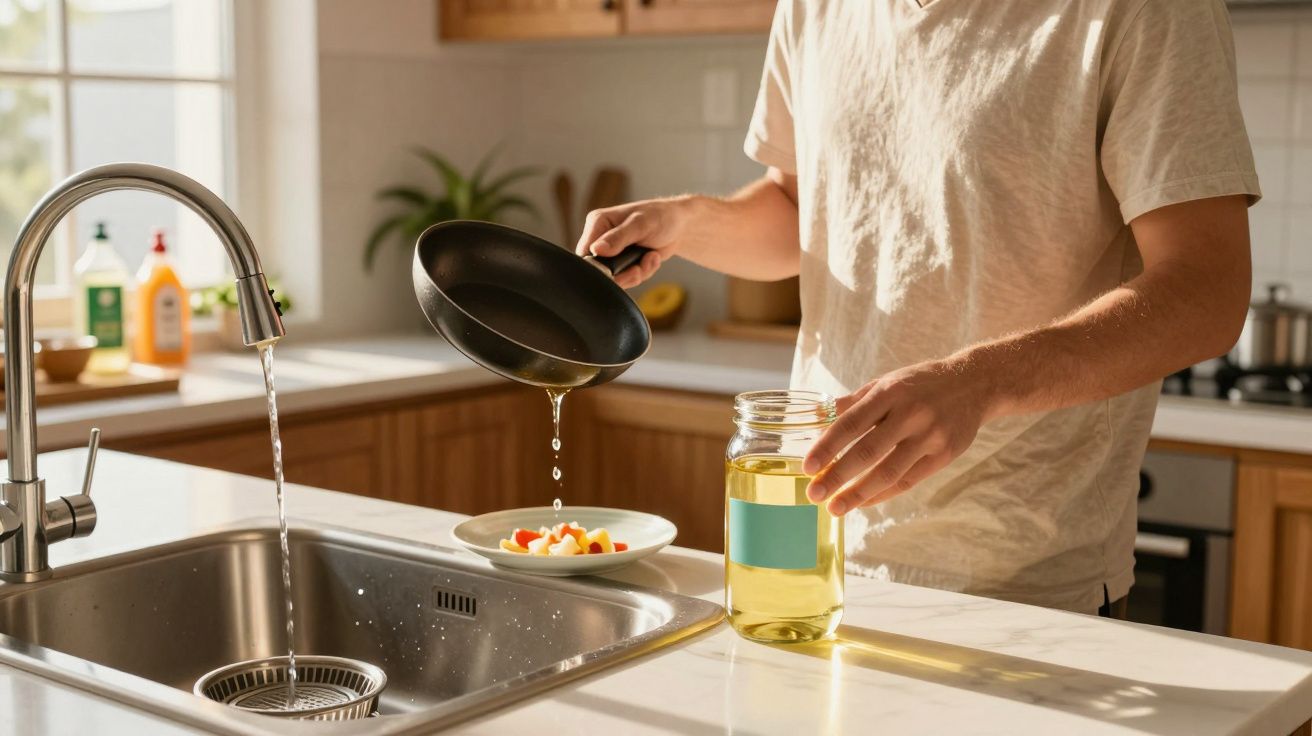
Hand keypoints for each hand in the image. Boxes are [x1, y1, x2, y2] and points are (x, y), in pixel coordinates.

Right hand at [576, 196, 695, 288]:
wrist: (679, 226)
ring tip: (650, 258)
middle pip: (598, 270)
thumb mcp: (640, 224)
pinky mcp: (623, 264)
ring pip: (615, 279)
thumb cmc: (660, 216)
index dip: (598, 266)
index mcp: (597, 223)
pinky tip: (651, 259)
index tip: (618, 268)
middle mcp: (600, 239)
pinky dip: (643, 274)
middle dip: (623, 274)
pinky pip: (627, 280)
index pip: (584, 253)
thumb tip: (596, 250)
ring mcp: (611, 254)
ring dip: (636, 274)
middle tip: (639, 267)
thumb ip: (618, 237)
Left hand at [802, 356, 1001, 515]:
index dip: (827, 447)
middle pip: (868, 452)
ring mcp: (930, 436)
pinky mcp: (944, 455)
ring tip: (835, 507)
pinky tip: (863, 502)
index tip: (807, 467)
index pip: (851, 423)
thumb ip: (851, 403)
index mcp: (890, 392)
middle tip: (814, 494)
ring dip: (858, 494)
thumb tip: (813, 417)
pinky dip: (883, 494)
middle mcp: (910, 414)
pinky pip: (908, 481)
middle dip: (838, 476)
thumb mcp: (886, 383)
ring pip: (889, 472)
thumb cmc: (919, 384)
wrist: (974, 384)